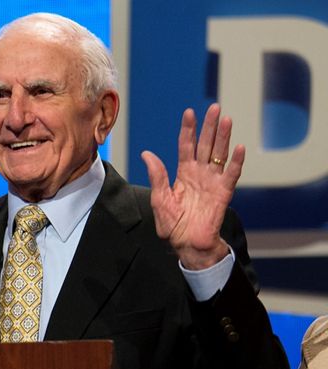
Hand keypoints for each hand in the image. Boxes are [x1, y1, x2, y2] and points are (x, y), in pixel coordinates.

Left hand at [141, 103, 243, 269]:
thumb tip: (146, 154)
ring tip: (226, 119)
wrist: (186, 243)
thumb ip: (157, 176)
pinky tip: (239, 147)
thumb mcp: (159, 198)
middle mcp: (200, 173)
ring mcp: (213, 181)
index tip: (189, 112)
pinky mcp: (223, 192)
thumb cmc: (172, 224)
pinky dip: (237, 161)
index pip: (186, 146)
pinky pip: (231, 174)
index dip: (188, 130)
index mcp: (183, 173)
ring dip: (223, 137)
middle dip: (209, 126)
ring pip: (220, 154)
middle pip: (206, 145)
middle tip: (214, 108)